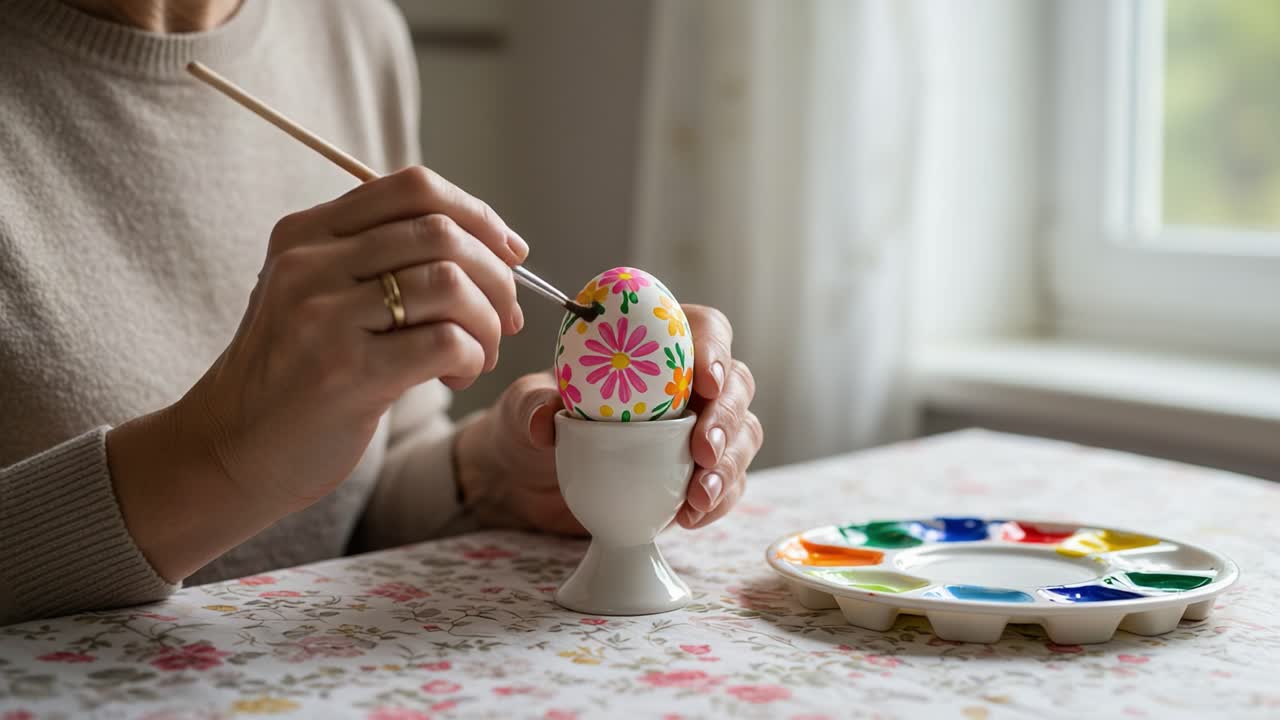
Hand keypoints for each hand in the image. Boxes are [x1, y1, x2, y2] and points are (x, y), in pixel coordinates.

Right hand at [107, 166, 525, 580]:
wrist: (230, 450)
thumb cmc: (295, 375)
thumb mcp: (318, 296)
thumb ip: (381, 260)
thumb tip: (493, 247)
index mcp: (307, 232)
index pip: (414, 188)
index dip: (479, 214)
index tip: (510, 252)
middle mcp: (309, 262)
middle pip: (442, 233)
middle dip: (497, 276)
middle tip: (505, 319)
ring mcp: (323, 316)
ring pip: (451, 283)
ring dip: (488, 321)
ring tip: (479, 353)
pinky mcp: (345, 372)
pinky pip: (446, 340)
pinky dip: (472, 356)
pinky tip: (456, 376)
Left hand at [455, 304, 761, 533]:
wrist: (529, 478)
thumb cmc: (535, 421)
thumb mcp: (523, 406)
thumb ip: (534, 404)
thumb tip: (547, 420)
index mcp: (658, 345)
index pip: (707, 329)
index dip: (716, 350)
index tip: (705, 382)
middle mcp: (689, 382)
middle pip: (738, 384)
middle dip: (728, 418)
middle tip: (703, 451)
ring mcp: (699, 428)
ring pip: (744, 435)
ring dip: (730, 466)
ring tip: (699, 496)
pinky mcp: (699, 473)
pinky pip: (731, 482)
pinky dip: (720, 500)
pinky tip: (690, 516)